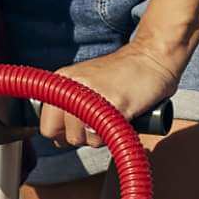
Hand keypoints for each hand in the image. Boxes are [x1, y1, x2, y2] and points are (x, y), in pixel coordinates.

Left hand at [48, 43, 183, 151]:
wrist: (152, 58)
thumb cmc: (123, 74)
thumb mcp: (85, 82)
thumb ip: (69, 104)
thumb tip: (59, 138)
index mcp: (63, 80)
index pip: (46, 125)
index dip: (62, 134)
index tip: (78, 129)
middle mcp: (73, 86)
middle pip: (64, 136)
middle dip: (81, 138)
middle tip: (98, 124)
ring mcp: (93, 95)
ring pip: (85, 140)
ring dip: (100, 137)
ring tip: (113, 117)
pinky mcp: (115, 104)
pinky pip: (106, 135)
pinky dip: (115, 133)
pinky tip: (122, 118)